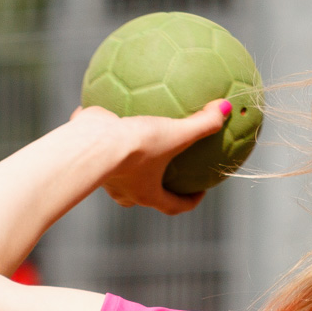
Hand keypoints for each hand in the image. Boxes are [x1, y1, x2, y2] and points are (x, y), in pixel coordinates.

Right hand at [68, 100, 228, 216]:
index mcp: (146, 194)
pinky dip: (102, 127)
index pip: (173, 206)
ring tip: (134, 136)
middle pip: (142, 193)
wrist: (91, 143)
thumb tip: (227, 108)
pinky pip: (95, 140)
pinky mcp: (84, 152)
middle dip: (153, 183)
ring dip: (125, 157)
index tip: (199, 191)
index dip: (189, 201)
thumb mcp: (176, 133)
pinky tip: (108, 104)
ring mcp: (101, 174)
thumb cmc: (136, 147)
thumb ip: (203, 124)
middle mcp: (123, 189)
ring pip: (116, 169)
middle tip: (164, 168)